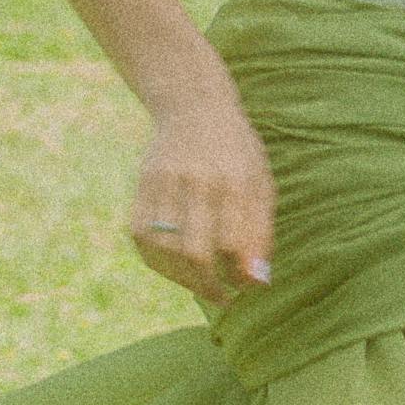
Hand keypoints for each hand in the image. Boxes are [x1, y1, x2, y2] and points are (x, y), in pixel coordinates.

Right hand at [128, 86, 274, 305]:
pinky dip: (158, 261)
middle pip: (197, 253)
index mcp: (237, 180)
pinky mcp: (143, 185)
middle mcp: (199, 181)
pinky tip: (174, 266)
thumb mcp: (262, 184)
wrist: (194, 107)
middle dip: (210, 286)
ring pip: (166, 250)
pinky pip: (142, 237)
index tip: (246, 286)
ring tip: (200, 285)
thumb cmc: (237, 154)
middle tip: (222, 296)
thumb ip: (262, 233)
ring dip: (183, 279)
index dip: (241, 275)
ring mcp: (166, 182)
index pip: (235, 245)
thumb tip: (256, 282)